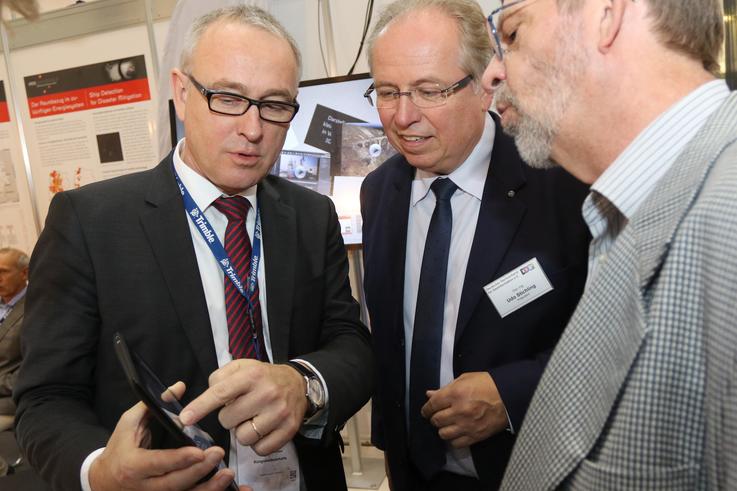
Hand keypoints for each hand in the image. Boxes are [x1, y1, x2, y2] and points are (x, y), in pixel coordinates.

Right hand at [89, 382, 237, 490]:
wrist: (104, 480)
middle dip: (199, 470)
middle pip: (174, 483)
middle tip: (218, 454)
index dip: (179, 459)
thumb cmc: (119, 448)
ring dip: (208, 488)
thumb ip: (153, 405)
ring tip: (227, 475)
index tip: (199, 451)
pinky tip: (222, 486)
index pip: (158, 463)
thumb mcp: (129, 423)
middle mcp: (144, 486)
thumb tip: (179, 387)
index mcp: (133, 465)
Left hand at [180, 360, 307, 455]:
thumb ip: (219, 377)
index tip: (186, 419)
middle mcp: (267, 393)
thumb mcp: (242, 366)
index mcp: (252, 375)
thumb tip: (204, 400)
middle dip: (229, 417)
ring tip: (252, 419)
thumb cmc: (263, 376)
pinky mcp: (289, 429)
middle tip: (241, 408)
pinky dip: (257, 443)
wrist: (298, 383)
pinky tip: (262, 429)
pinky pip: (260, 449)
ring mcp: (279, 413)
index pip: (220, 393)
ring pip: (243, 437)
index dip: (200, 407)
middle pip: (227, 420)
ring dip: (242, 431)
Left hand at [420, 372, 507, 447]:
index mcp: (455, 394)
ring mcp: (467, 425)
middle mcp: (459, 411)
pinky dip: (453, 439)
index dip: (426, 409)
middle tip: (438, 415)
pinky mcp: (475, 436)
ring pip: (443, 434)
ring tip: (448, 424)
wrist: (509, 397)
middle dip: (434, 418)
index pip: (432, 405)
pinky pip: (456, 443)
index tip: (426, 410)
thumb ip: (446, 388)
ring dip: (443, 429)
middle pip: (436, 420)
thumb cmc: (487, 384)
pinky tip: (457, 432)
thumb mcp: (465, 379)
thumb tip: (429, 394)